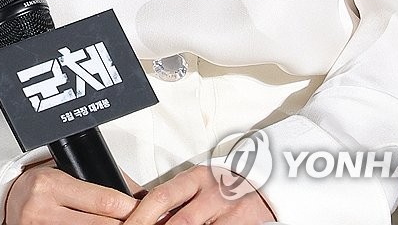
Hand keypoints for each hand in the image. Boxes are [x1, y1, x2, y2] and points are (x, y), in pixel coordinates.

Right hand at [5, 161, 146, 223]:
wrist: (8, 203)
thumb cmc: (40, 187)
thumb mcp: (64, 175)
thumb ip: (96, 185)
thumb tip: (136, 194)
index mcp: (51, 185)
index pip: (103, 200)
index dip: (128, 207)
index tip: (140, 209)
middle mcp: (42, 211)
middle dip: (124, 224)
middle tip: (140, 221)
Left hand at [122, 164, 276, 224]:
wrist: (266, 188)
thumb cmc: (222, 189)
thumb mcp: (195, 183)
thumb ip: (168, 194)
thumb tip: (130, 198)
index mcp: (196, 178)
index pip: (162, 196)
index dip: (141, 216)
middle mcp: (213, 193)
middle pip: (180, 222)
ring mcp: (229, 213)